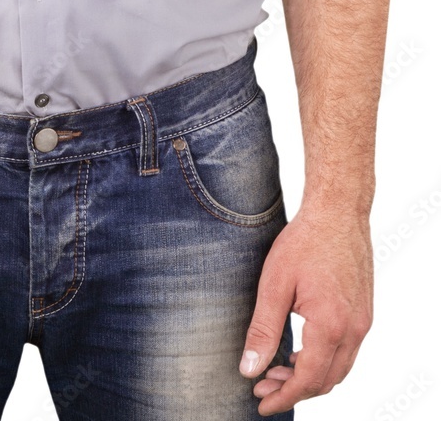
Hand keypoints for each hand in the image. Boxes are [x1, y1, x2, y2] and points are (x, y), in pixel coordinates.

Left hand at [238, 203, 373, 415]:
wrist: (338, 212)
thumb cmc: (304, 242)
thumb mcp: (274, 284)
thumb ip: (262, 329)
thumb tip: (250, 368)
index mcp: (330, 325)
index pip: (309, 380)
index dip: (284, 396)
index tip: (261, 403)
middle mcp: (354, 329)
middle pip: (326, 381)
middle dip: (294, 390)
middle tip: (262, 386)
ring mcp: (363, 322)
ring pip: (339, 368)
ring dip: (309, 377)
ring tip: (276, 372)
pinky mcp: (363, 313)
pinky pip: (346, 351)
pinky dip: (323, 361)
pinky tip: (298, 353)